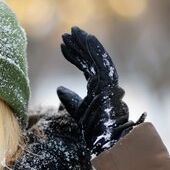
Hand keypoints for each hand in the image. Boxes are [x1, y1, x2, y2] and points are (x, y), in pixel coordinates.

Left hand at [57, 27, 142, 155]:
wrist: (107, 138)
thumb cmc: (95, 128)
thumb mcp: (76, 110)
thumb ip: (69, 99)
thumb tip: (59, 88)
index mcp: (98, 86)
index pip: (85, 66)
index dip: (74, 55)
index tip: (62, 45)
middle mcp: (104, 81)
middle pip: (90, 59)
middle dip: (78, 45)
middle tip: (67, 32)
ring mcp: (108, 81)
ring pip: (96, 57)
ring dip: (84, 43)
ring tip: (73, 31)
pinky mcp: (110, 82)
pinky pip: (102, 61)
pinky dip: (95, 49)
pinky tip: (86, 37)